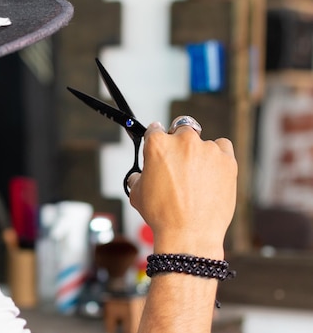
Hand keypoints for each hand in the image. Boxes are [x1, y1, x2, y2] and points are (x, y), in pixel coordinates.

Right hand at [127, 121, 237, 258]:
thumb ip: (138, 176)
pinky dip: (218, 155)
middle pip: (181, 129)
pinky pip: (223, 147)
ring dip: (199, 153)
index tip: (160, 146)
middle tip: (179, 164)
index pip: (155, 129)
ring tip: (196, 177)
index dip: (155, 138)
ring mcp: (207, 149)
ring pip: (202, 141)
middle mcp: (183, 141)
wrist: (190, 235)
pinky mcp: (227, 160)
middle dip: (178, 143)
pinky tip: (212, 172)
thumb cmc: (162, 215)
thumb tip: (141, 174)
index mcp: (157, 144)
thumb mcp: (137, 194)